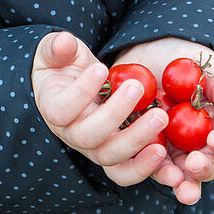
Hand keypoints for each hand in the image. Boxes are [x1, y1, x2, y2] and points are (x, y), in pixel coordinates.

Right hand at [32, 31, 168, 186]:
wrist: (74, 84)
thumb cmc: (63, 64)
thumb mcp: (55, 50)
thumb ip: (56, 47)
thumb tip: (63, 42)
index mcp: (52, 108)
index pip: (61, 109)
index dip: (81, 92)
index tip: (101, 68)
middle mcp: (70, 134)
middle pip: (88, 137)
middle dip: (114, 114)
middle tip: (137, 88)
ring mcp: (92, 148)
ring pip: (109, 156)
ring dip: (136, 139)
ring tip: (160, 116)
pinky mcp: (113, 155)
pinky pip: (124, 171)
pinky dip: (142, 166)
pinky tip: (161, 149)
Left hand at [112, 38, 213, 204]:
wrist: (146, 53)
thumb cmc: (182, 59)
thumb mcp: (204, 68)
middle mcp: (198, 144)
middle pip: (207, 165)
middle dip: (203, 169)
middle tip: (195, 164)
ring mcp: (172, 150)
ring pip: (180, 174)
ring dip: (180, 181)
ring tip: (176, 181)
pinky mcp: (146, 149)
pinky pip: (148, 165)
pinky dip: (149, 168)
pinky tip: (147, 164)